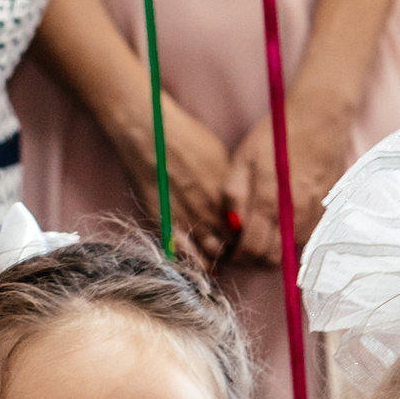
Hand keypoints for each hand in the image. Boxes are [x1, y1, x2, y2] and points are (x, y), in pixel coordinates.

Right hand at [109, 92, 235, 262]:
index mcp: (230, 194)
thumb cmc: (185, 139)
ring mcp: (190, 219)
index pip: (249, 228)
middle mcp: (213, 210)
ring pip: (213, 253)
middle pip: (235, 244)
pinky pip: (186, 254)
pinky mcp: (167, 225)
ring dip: (218, 258)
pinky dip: (196, 261)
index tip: (248, 237)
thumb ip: (231, 187)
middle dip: (237, 251)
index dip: (250, 236)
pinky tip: (201, 263)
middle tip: (236, 252)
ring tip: (218, 256)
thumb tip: (241, 203)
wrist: (150, 135)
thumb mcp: (220, 158)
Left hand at [224, 95, 357, 264]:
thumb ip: (234, 195)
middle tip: (245, 244)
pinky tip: (284, 219)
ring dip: (274, 248)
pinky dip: (292, 237)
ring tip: (264, 229)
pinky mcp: (327, 213)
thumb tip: (230, 227)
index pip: (252, 250)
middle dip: (254, 258)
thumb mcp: (244, 158)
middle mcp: (294, 214)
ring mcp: (314, 215)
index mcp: (269, 202)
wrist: (320, 119)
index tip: (232, 251)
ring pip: (290, 251)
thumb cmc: (277, 135)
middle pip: (272, 259)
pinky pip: (306, 238)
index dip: (238, 256)